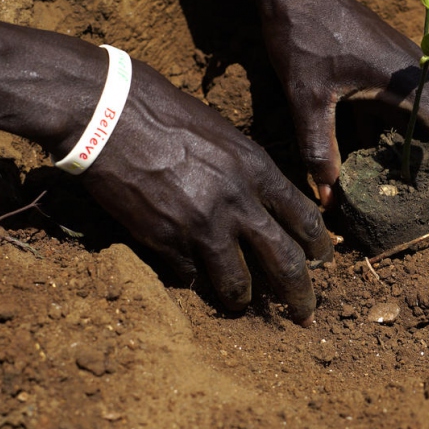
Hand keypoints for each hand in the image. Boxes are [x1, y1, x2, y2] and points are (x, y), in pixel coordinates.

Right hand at [80, 62, 332, 323]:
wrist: (108, 116)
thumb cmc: (164, 113)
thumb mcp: (223, 134)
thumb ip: (248, 171)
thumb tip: (266, 203)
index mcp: (257, 169)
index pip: (306, 220)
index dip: (318, 247)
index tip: (320, 261)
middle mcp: (237, 202)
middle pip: (286, 263)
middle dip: (300, 297)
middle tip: (304, 315)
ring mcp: (202, 225)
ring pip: (238, 284)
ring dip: (242, 299)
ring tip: (241, 304)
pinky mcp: (165, 241)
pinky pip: (190, 276)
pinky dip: (193, 278)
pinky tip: (190, 274)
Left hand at [254, 0, 428, 215]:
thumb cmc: (304, 36)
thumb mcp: (307, 98)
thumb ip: (318, 149)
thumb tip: (327, 198)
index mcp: (410, 82)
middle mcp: (417, 75)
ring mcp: (403, 70)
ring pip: (422, 122)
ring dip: (417, 157)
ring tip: (405, 196)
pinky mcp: (386, 68)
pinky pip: (400, 110)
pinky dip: (392, 138)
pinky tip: (372, 162)